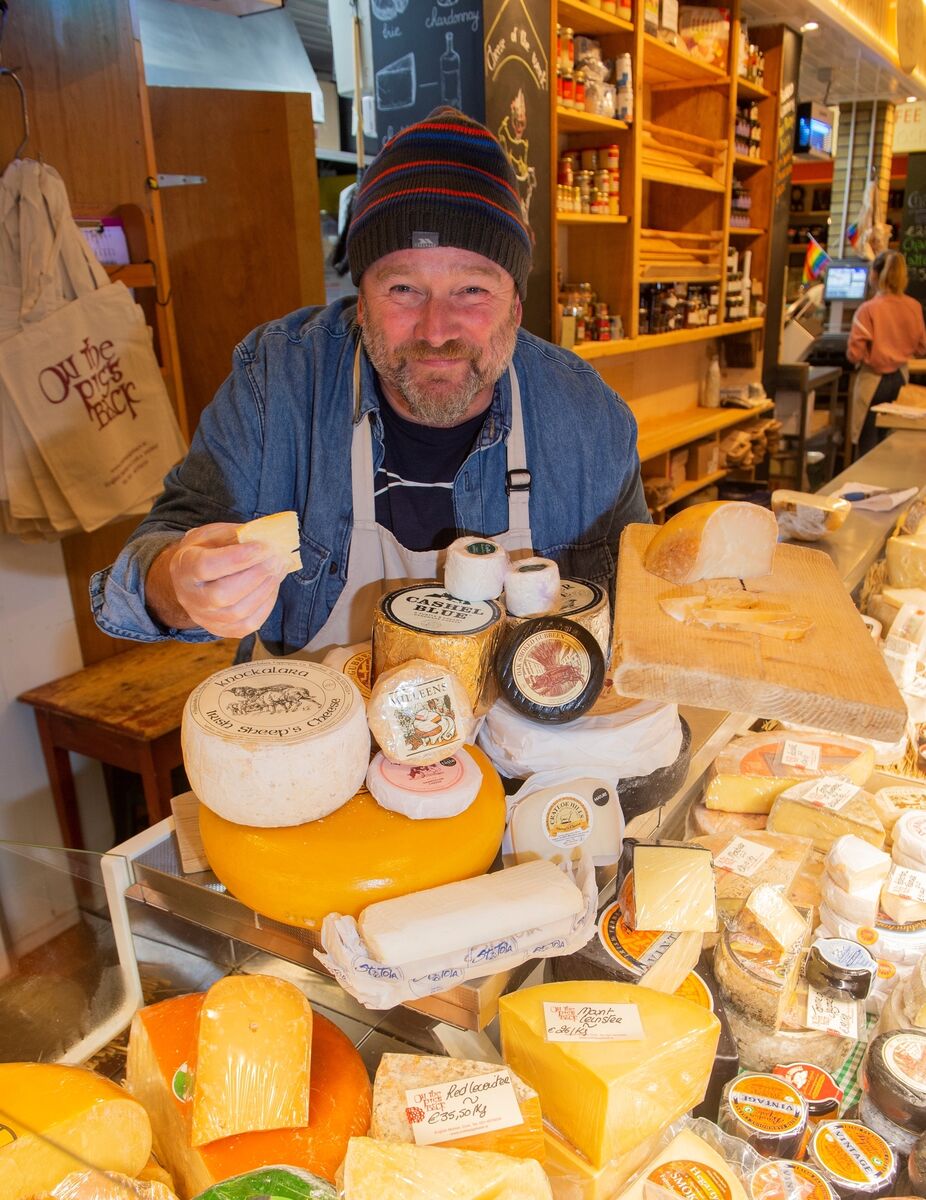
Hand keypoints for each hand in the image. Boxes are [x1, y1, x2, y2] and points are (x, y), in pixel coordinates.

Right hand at [148, 523, 291, 637]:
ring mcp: (204, 617)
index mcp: (184, 567)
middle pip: (222, 594)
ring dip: (266, 588)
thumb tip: (268, 538)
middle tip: (277, 558)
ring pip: (238, 612)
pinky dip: (267, 604)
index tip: (263, 547)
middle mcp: (190, 597)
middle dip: (256, 575)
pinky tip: (273, 585)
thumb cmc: (206, 550)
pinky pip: (249, 624)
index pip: (206, 566)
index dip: (237, 558)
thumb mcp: (214, 534)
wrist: (193, 579)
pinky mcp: (222, 630)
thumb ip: (237, 535)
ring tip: (280, 568)